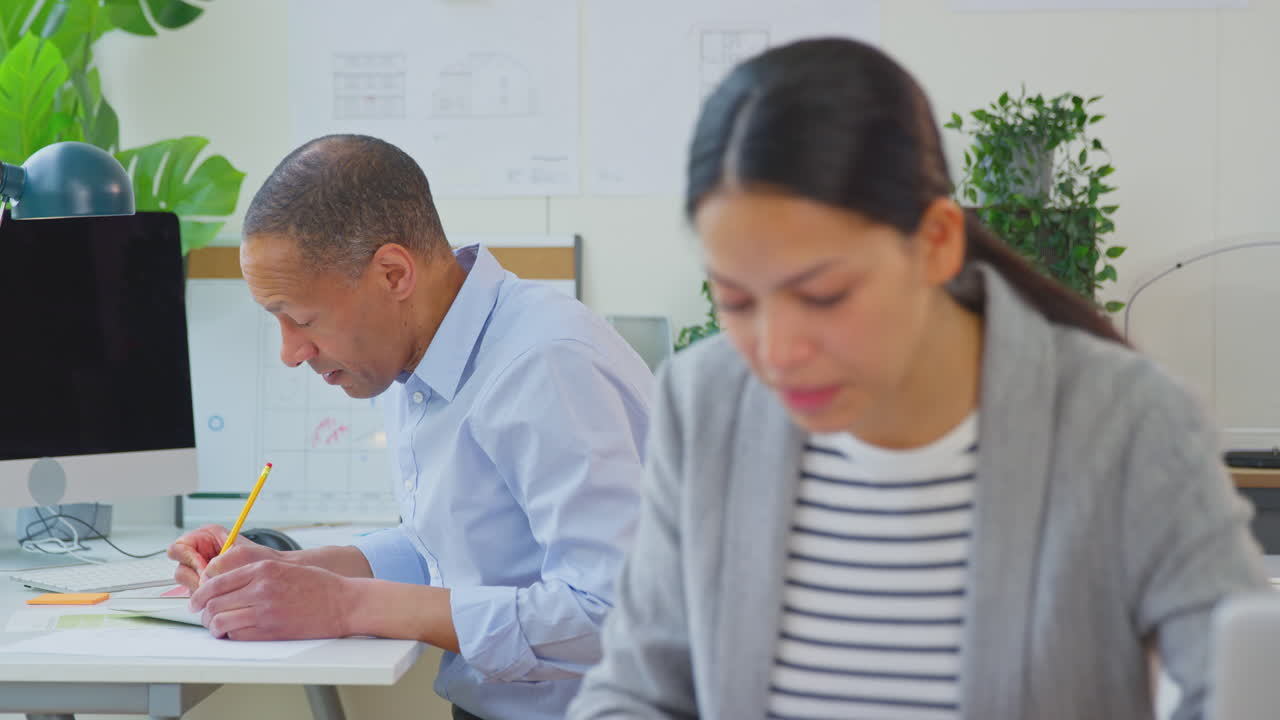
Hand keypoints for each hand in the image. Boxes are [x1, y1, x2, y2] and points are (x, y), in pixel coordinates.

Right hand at [167, 525, 281, 590]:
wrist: (271, 573)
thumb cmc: (260, 558)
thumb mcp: (241, 553)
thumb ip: (220, 560)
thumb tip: (205, 574)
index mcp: (204, 537)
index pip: (179, 547)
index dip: (189, 558)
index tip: (204, 568)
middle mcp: (198, 553)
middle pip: (180, 567)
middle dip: (195, 577)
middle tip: (212, 583)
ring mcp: (199, 571)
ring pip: (185, 583)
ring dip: (201, 589)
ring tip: (221, 589)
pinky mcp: (202, 586)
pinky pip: (194, 594)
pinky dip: (206, 597)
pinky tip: (221, 595)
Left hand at [189, 559, 356, 640]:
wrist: (343, 603)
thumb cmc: (318, 585)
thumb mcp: (284, 568)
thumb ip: (255, 574)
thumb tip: (224, 584)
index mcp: (264, 569)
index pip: (217, 581)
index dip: (200, 594)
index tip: (197, 601)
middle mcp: (261, 588)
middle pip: (214, 602)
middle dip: (204, 612)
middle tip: (205, 616)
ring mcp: (265, 610)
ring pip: (221, 621)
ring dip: (214, 626)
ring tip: (218, 627)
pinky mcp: (271, 630)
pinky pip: (237, 635)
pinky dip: (230, 636)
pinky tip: (234, 633)